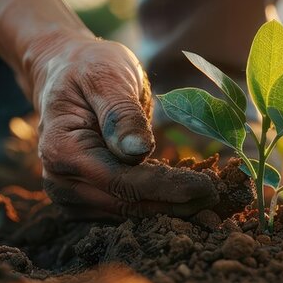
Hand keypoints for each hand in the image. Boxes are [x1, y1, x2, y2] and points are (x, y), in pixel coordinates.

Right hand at [24, 33, 217, 218]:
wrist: (66, 72)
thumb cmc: (89, 67)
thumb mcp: (108, 76)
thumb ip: (121, 113)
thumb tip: (137, 151)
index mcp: (62, 150)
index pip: (123, 182)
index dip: (168, 187)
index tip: (209, 186)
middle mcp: (61, 183)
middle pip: (127, 205)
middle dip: (176, 204)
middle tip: (222, 198)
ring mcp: (71, 197)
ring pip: (130, 214)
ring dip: (171, 209)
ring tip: (212, 200)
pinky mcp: (87, 202)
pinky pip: (127, 209)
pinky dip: (159, 204)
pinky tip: (190, 196)